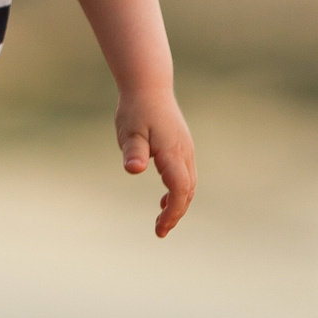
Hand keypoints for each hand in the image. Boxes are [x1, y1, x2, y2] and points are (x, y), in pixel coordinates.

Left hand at [118, 86, 196, 235]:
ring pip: (188, 184)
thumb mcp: (130, 131)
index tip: (160, 228)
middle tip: (159, 231)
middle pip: (187, 191)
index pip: (180, 189)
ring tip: (161, 222)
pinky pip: (185, 176)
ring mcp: (185, 150)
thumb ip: (133, 151)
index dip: (173, 211)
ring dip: (178, 204)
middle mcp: (184, 153)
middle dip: (176, 213)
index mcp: (173, 152)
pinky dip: (178, 192)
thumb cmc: (136, 109)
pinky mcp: (181, 147)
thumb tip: (134, 169)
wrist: (148, 86)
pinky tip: (163, 200)